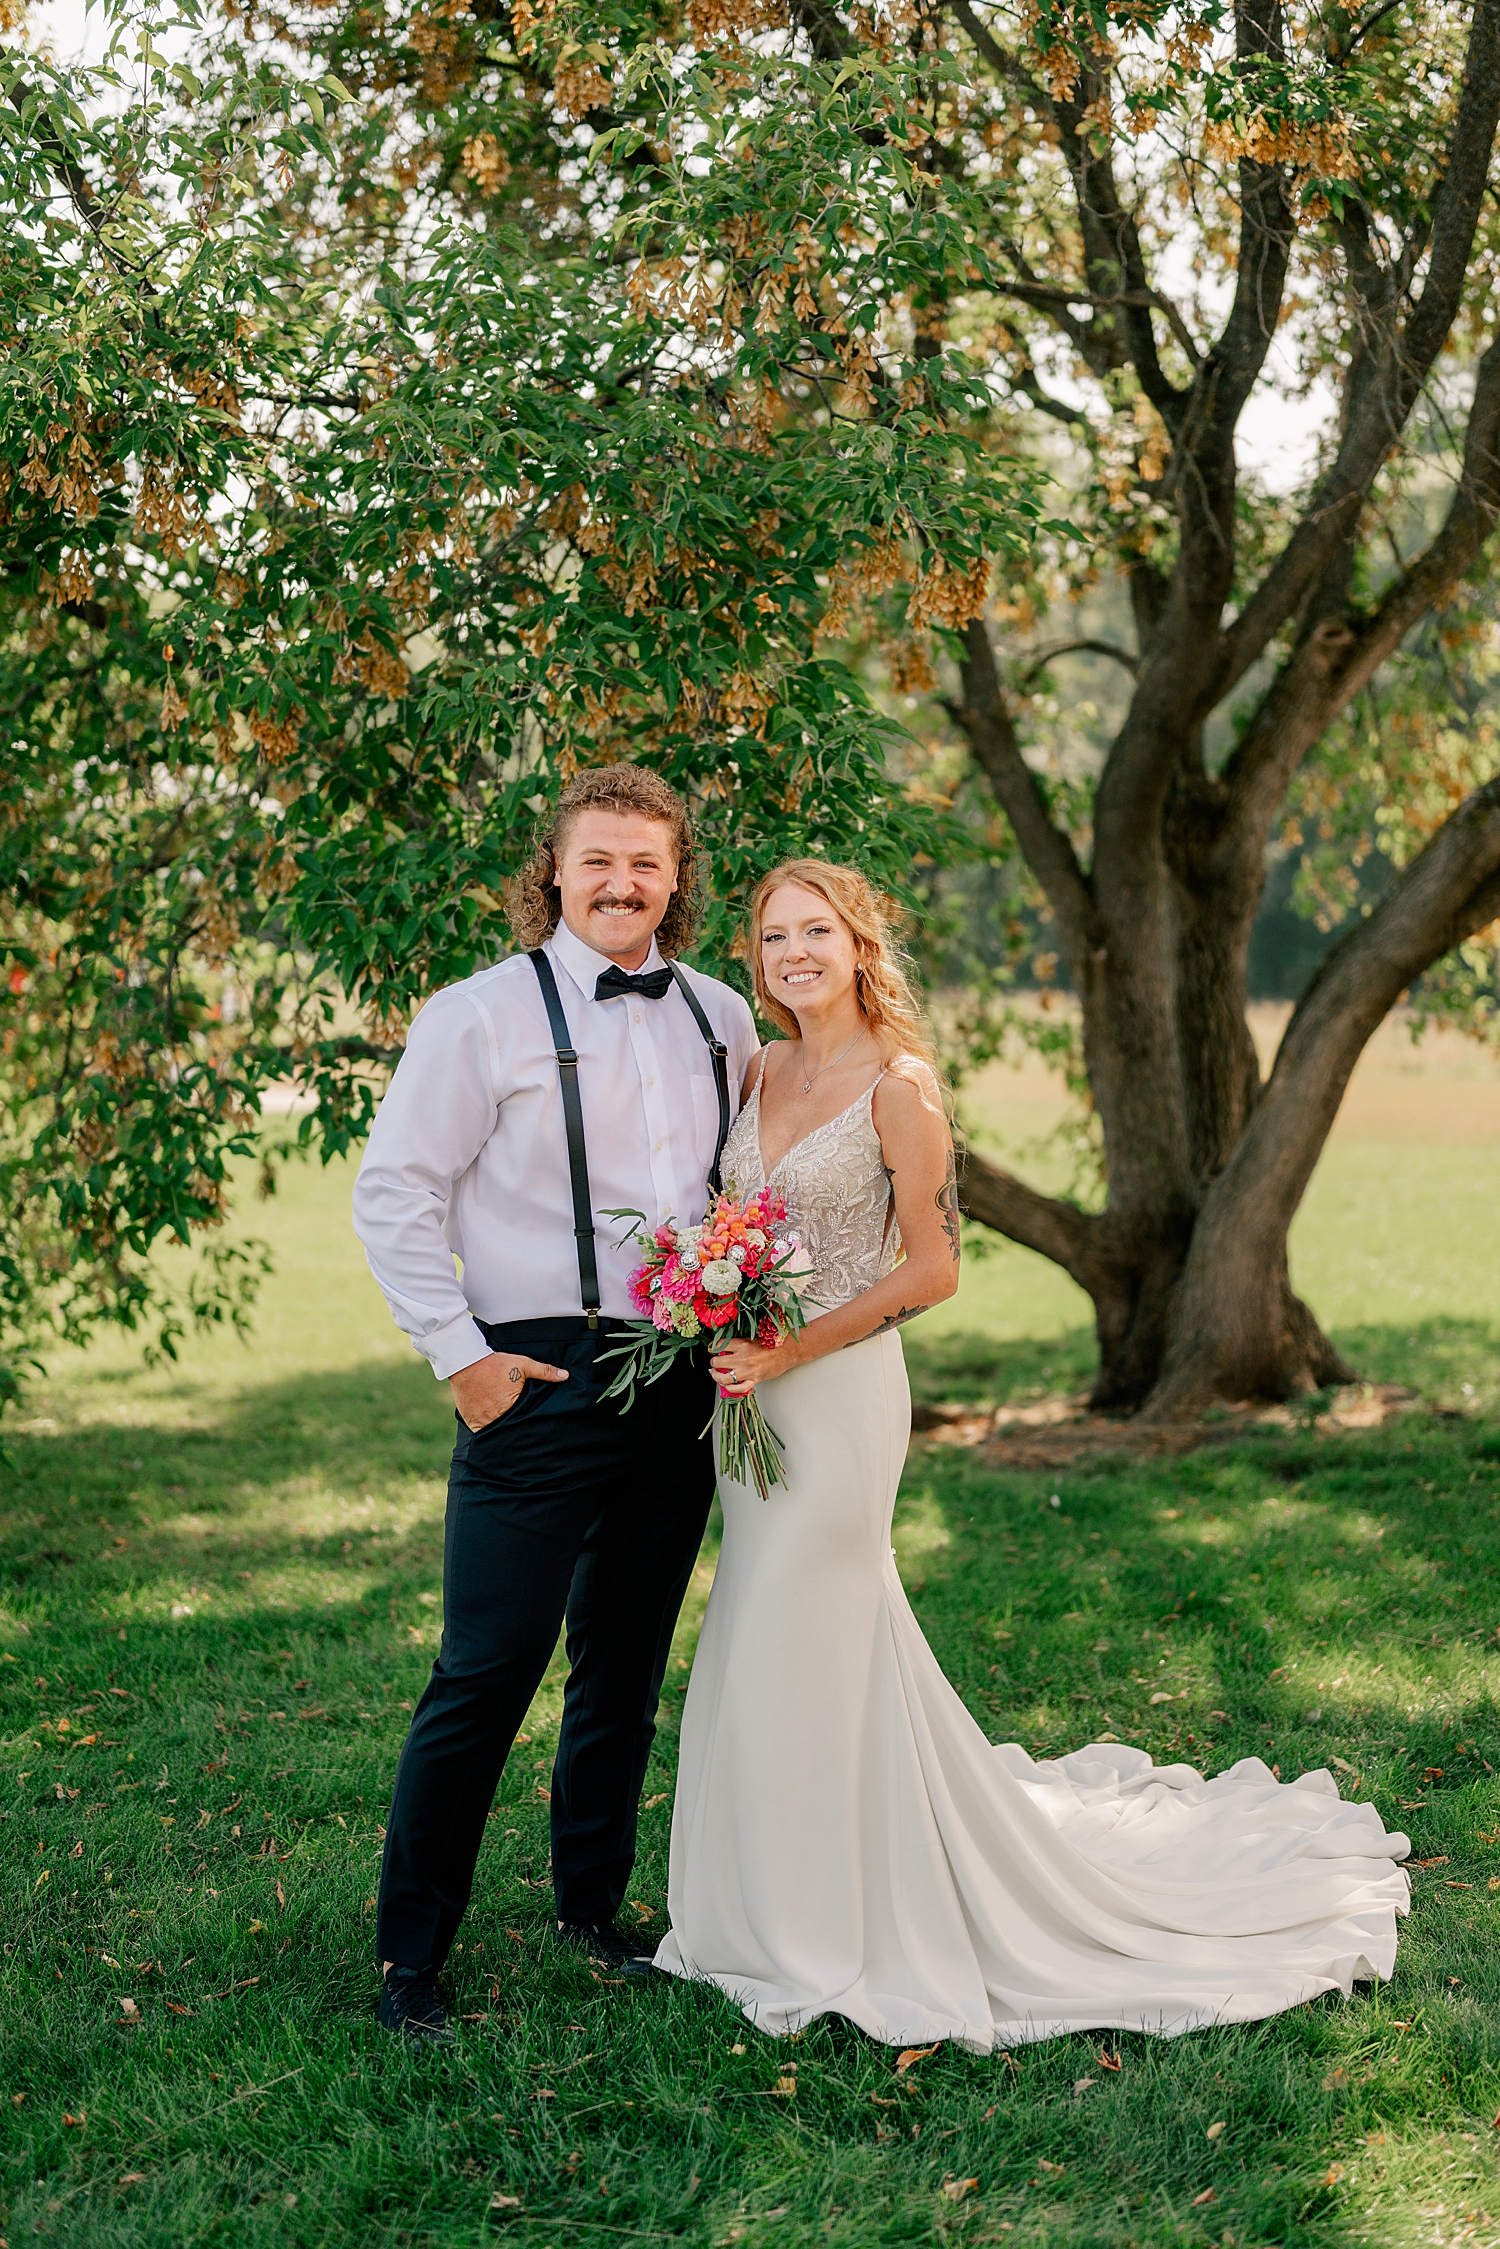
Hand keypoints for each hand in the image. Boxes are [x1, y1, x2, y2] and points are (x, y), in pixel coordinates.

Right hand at [450, 1351, 566, 1431]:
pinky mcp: (469, 1420)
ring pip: (494, 1433)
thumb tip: (565, 1376)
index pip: (524, 1423)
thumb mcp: (522, 1364)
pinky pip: (480, 1432)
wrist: (465, 1361)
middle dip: (515, 1430)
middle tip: (520, 1431)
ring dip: (500, 1431)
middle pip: (509, 1431)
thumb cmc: (495, 1364)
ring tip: (507, 1431)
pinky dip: (486, 1430)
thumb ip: (544, 1371)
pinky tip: (492, 1428)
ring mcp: (480, 1421)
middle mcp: (495, 1418)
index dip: (528, 1425)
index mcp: (510, 1407)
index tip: (532, 1427)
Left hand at [710, 1334, 796, 1397]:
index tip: (711, 1349)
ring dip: (716, 1376)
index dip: (712, 1347)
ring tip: (716, 1374)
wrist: (786, 1352)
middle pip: (717, 1361)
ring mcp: (748, 1371)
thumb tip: (722, 1348)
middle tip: (714, 1362)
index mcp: (742, 1344)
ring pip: (724, 1377)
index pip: (719, 1345)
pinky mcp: (754, 1380)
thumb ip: (737, 1344)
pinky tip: (728, 1385)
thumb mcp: (752, 1339)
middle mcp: (743, 1358)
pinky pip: (738, 1388)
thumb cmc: (771, 1345)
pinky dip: (730, 1388)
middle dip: (713, 1362)